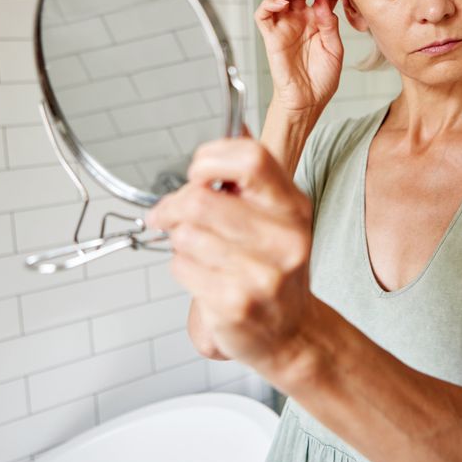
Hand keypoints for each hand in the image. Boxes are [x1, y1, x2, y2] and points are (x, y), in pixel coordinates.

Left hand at [145, 135, 314, 370]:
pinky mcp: (235, 304)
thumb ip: (253, 179)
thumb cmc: (275, 271)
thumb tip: (233, 127)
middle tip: (168, 215)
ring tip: (195, 250)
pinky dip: (181, 268)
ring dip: (178, 240)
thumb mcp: (278, 218)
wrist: (292, 334)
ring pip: (186, 235)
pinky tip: (202, 276)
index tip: (197, 174)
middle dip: (173, 206)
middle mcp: (285, 239)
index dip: (210, 160)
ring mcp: (262, 274)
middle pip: (201, 199)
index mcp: (293, 207)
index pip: (250, 159)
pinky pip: (182, 267)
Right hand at [255, 0, 360, 114]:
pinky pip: (263, 14)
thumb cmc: (321, 79)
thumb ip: (329, 24)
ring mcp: (284, 26)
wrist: (308, 102)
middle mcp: (300, 18)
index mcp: (318, 19)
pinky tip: (284, 4)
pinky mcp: (271, 37)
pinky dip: (270, 3)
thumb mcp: (334, 49)